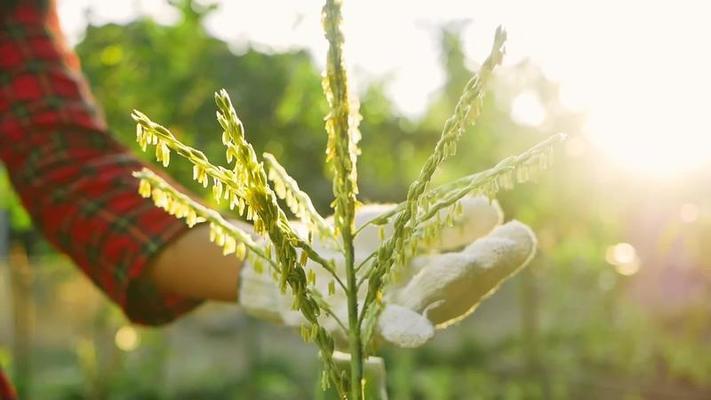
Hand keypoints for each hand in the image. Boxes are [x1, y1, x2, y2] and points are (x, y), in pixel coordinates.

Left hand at [238, 195, 535, 347]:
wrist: (292, 261)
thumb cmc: (351, 246)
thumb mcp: (401, 226)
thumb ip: (445, 223)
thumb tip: (493, 210)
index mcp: (430, 275)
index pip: (474, 267)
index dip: (501, 254)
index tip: (523, 233)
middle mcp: (415, 300)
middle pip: (458, 290)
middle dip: (486, 265)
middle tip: (514, 241)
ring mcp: (384, 315)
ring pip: (426, 306)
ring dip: (450, 287)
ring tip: (475, 262)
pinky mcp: (351, 323)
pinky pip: (378, 331)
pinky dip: (401, 332)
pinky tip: (418, 333)